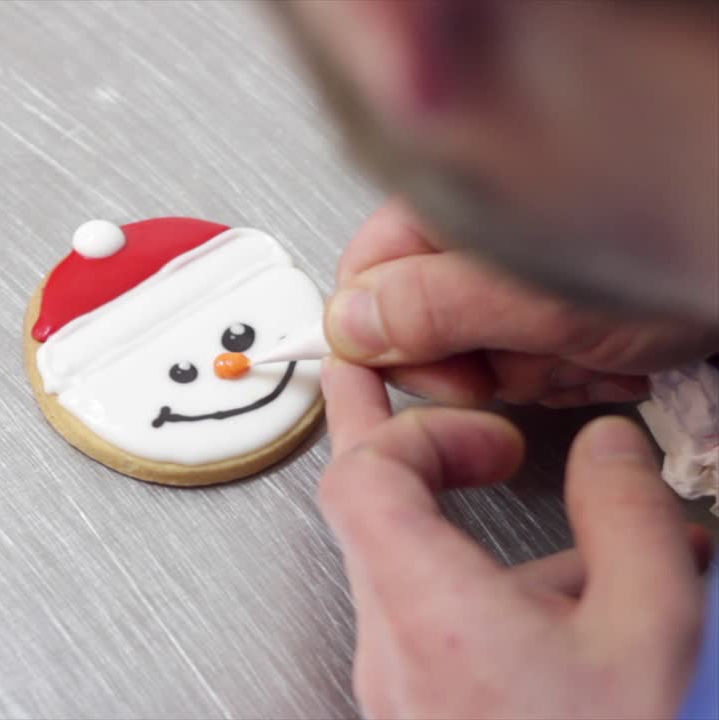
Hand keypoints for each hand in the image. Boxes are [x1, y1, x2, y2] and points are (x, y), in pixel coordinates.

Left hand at [319, 359, 709, 718]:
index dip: (418, 425)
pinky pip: (435, 618)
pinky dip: (490, 585)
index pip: (363, 473)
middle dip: (399, 435)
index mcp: (426, 608)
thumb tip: (610, 448)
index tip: (488, 428)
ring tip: (563, 511)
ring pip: (409, 565)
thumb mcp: (643, 634)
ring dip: (471, 521)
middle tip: (392, 376)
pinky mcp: (415, 705)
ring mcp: (395, 679)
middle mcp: (390, 642)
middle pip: (367, 506)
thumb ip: (628, 523)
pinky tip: (574, 597)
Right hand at [324, 199, 718, 406]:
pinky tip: (612, 355)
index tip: (442, 376)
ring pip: (479, 356)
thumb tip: (348, 325)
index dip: (390, 344)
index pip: (361, 285)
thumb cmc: (686, 253)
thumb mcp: (543, 297)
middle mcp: (473, 234)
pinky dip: (572, 371)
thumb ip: (433, 309)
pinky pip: (528, 359)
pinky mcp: (555, 304)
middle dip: (485, 367)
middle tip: (537, 356)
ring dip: (540, 373)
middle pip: (421, 331)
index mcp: (448, 208)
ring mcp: (515, 271)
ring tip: (593, 350)